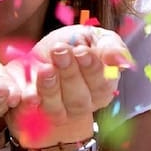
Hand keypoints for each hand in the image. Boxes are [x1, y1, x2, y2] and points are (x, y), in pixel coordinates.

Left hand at [3, 26, 131, 145]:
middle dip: (69, 73)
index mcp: (102, 86)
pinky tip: (29, 94)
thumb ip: (110, 46)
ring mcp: (60, 111)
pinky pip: (33, 114)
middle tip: (60, 51)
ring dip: (51, 88)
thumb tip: (121, 60)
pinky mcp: (35, 113)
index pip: (102, 84)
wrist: (42, 52)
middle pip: (79, 98)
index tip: (81, 51)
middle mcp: (83, 104)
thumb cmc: (73, 43)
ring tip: (45, 68)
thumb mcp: (93, 37)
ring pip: (57, 108)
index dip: (92, 68)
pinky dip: (31, 105)